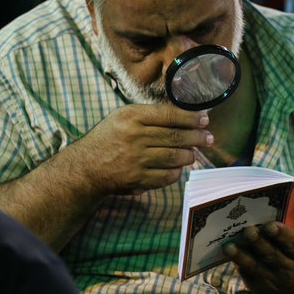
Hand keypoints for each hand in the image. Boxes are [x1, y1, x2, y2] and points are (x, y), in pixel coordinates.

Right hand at [70, 104, 212, 196]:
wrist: (85, 167)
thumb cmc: (107, 138)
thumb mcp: (122, 117)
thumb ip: (149, 115)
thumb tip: (183, 117)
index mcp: (131, 116)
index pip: (170, 115)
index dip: (191, 118)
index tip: (204, 119)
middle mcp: (134, 136)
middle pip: (176, 136)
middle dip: (197, 137)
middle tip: (208, 138)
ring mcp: (136, 159)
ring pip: (174, 157)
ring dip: (189, 156)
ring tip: (193, 153)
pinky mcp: (137, 178)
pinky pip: (166, 176)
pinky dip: (176, 172)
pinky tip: (179, 168)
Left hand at [223, 222, 293, 293]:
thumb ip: (291, 226)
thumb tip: (269, 206)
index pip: (293, 243)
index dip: (281, 234)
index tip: (270, 226)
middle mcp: (291, 270)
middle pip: (271, 255)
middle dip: (258, 242)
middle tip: (248, 231)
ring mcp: (276, 281)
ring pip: (256, 267)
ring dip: (241, 256)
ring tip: (229, 247)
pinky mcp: (262, 288)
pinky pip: (248, 274)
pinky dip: (238, 263)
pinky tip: (230, 253)